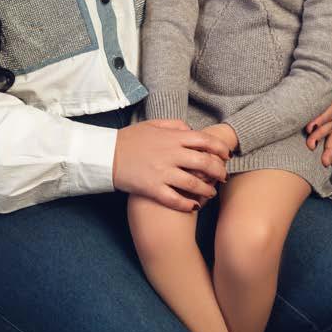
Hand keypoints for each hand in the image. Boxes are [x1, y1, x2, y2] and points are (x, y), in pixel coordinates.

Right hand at [114, 119, 230, 212]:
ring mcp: (162, 173)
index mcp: (172, 137)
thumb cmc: (129, 139)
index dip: (220, 149)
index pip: (205, 141)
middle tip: (223, 177)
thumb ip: (174, 125)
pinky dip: (188, 205)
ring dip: (208, 190)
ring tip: (211, 192)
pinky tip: (194, 206)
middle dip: (219, 171)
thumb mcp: (152, 125)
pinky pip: (176, 200)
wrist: (106, 155)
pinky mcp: (153, 189)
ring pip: (195, 184)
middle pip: (205, 163)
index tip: (226, 156)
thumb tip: (191, 130)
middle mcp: (171, 154)